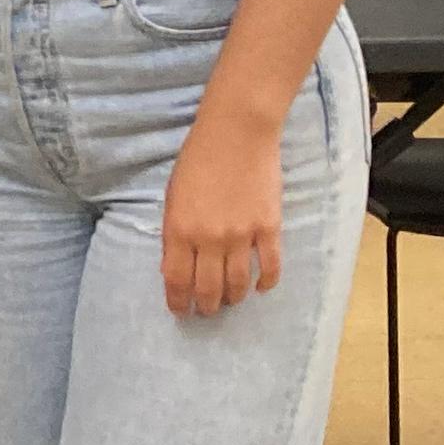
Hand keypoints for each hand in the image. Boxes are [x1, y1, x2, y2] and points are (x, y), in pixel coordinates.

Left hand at [159, 122, 284, 317]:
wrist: (237, 133)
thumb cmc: (198, 159)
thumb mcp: (172, 195)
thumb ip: (173, 232)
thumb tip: (175, 266)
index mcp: (179, 230)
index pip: (176, 279)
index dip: (178, 301)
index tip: (180, 311)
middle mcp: (209, 239)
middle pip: (207, 288)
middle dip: (205, 306)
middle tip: (206, 311)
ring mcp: (242, 235)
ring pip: (238, 283)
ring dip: (233, 298)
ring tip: (230, 302)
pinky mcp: (269, 228)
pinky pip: (270, 266)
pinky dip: (266, 282)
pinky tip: (261, 288)